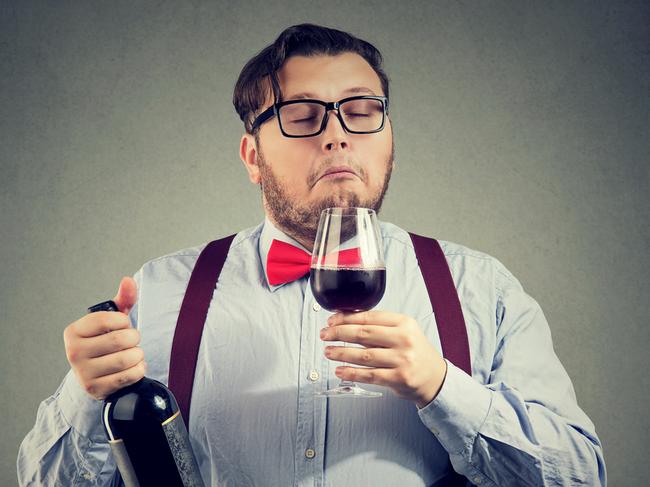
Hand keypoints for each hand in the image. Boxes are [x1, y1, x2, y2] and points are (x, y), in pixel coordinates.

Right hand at [63, 277, 144, 399]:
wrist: (95, 374)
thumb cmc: (104, 341)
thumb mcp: (111, 320)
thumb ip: (122, 299)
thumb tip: (128, 281)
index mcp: (73, 332)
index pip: (106, 319)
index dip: (123, 321)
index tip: (124, 325)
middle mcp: (74, 352)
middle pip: (120, 339)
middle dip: (134, 339)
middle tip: (130, 342)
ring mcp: (84, 373)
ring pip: (127, 358)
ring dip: (138, 355)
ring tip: (132, 355)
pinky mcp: (97, 389)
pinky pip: (130, 376)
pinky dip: (139, 370)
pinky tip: (132, 368)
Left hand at [321, 311, 447, 407]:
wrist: (436, 378)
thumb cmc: (415, 353)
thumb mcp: (404, 332)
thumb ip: (380, 327)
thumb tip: (345, 323)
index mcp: (404, 323)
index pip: (369, 317)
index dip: (346, 318)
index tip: (332, 320)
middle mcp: (404, 339)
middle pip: (364, 334)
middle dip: (339, 333)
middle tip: (325, 334)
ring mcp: (402, 359)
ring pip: (364, 355)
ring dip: (342, 353)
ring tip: (328, 352)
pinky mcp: (399, 378)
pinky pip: (369, 375)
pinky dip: (351, 373)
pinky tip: (340, 370)